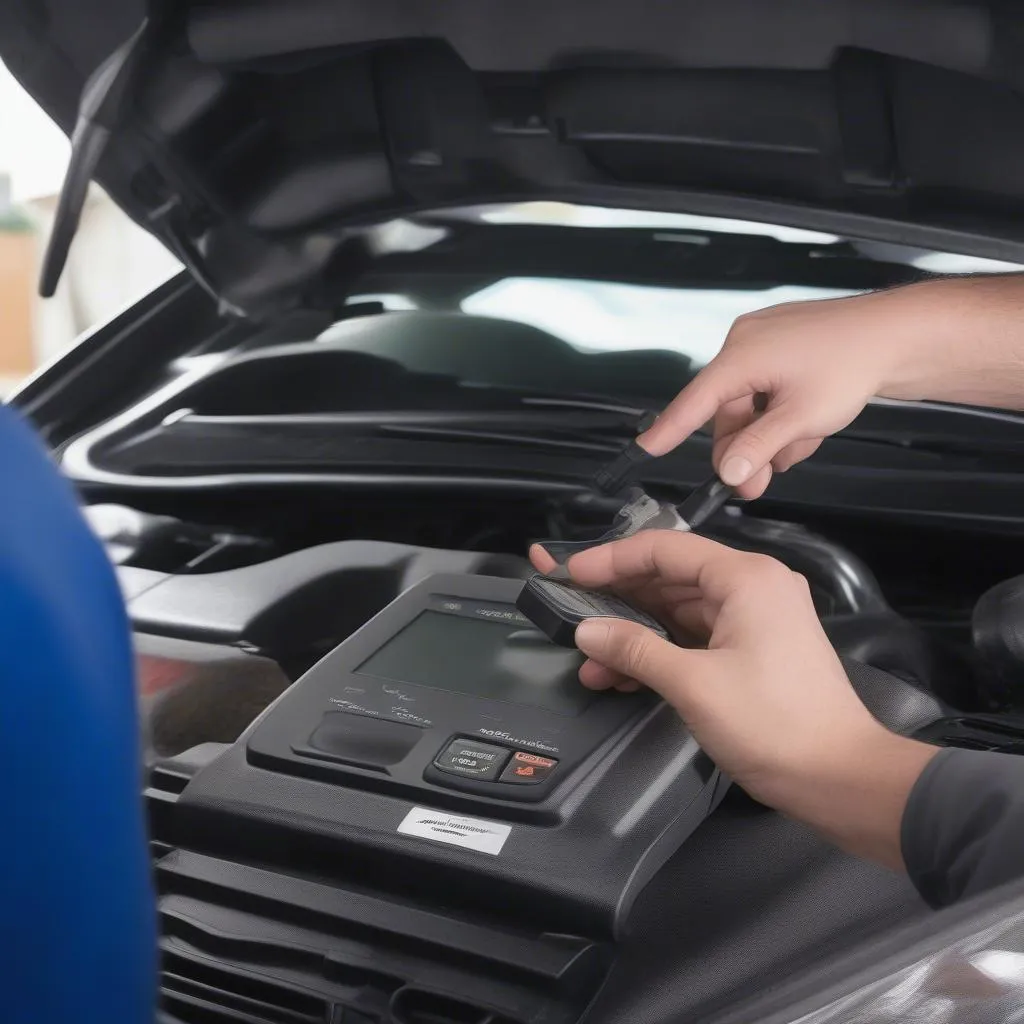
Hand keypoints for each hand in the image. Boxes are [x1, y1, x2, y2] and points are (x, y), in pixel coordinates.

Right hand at [530, 531, 938, 868]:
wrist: (840, 778)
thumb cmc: (773, 723)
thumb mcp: (693, 684)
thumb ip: (634, 649)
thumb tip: (585, 629)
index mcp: (746, 577)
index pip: (665, 549)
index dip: (612, 559)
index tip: (569, 573)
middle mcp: (753, 586)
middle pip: (671, 577)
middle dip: (618, 600)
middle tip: (570, 612)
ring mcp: (756, 619)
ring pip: (679, 612)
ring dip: (635, 633)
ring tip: (589, 660)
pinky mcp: (755, 649)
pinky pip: (696, 637)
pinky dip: (660, 652)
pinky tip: (620, 675)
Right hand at [638, 276, 1023, 497]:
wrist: (896, 334)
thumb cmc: (853, 363)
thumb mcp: (801, 418)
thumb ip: (758, 447)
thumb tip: (728, 470)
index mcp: (742, 354)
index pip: (694, 400)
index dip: (668, 428)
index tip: (646, 449)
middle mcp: (746, 343)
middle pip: (726, 412)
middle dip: (744, 449)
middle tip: (755, 484)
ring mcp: (765, 342)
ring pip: (749, 405)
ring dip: (767, 435)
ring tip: (796, 447)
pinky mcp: (782, 346)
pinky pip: (766, 390)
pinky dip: (779, 414)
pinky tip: (804, 426)